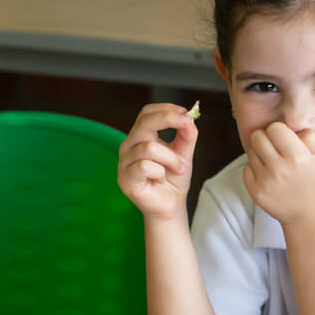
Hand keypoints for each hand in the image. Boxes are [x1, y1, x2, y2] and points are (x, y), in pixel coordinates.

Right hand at [118, 103, 197, 220]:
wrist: (170, 205)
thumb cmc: (174, 179)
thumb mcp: (184, 153)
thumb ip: (187, 135)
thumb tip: (189, 118)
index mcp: (140, 136)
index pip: (147, 113)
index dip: (166, 109)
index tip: (186, 113)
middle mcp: (129, 145)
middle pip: (144, 122)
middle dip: (168, 120)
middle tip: (187, 126)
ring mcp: (124, 162)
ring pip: (150, 147)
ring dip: (171, 158)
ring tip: (178, 169)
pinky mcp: (125, 178)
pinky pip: (145, 166)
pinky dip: (160, 173)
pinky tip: (161, 180)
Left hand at [242, 122, 314, 225]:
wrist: (309, 216)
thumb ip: (311, 136)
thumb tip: (292, 127)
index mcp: (297, 158)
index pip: (275, 128)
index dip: (280, 131)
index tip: (285, 139)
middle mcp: (279, 169)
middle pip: (257, 136)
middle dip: (266, 139)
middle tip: (276, 148)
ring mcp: (265, 182)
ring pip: (251, 152)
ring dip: (261, 154)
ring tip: (274, 163)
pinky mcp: (256, 192)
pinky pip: (246, 168)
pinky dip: (255, 169)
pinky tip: (269, 176)